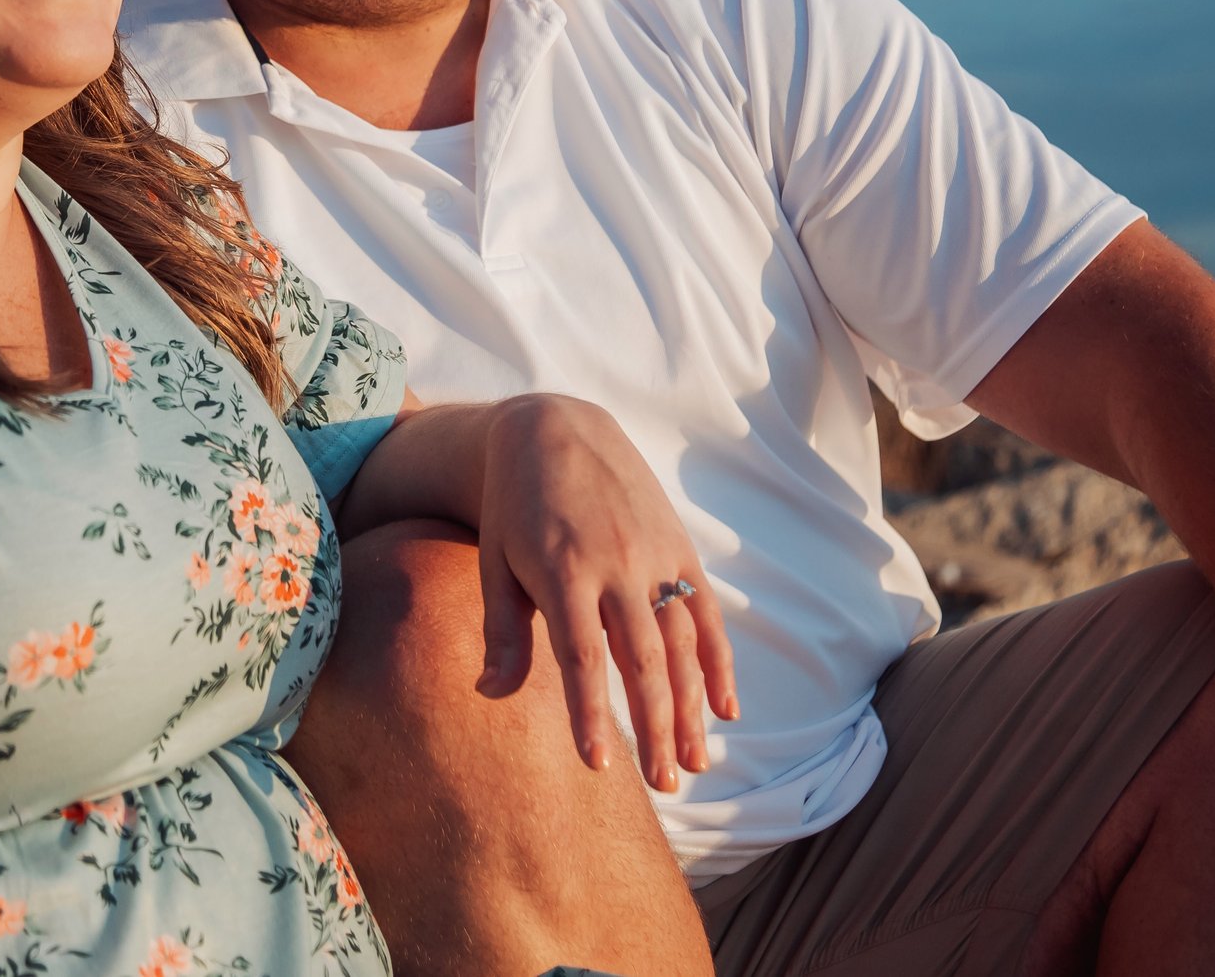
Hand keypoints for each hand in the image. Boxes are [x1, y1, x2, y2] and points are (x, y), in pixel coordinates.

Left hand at [469, 392, 736, 792]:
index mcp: (564, 571)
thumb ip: (502, 630)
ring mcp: (656, 556)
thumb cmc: (513, 504)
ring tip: (694, 764)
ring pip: (682, 645)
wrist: (557, 428)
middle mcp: (617, 566)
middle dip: (654, 727)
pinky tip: (724, 709)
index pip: (583, 657)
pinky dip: (718, 662)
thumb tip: (490, 696)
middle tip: (661, 785)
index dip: (591, 713)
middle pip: (643, 661)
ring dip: (691, 708)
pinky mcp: (680, 547)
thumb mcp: (495, 561)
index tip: (598, 766)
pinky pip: (707, 613)